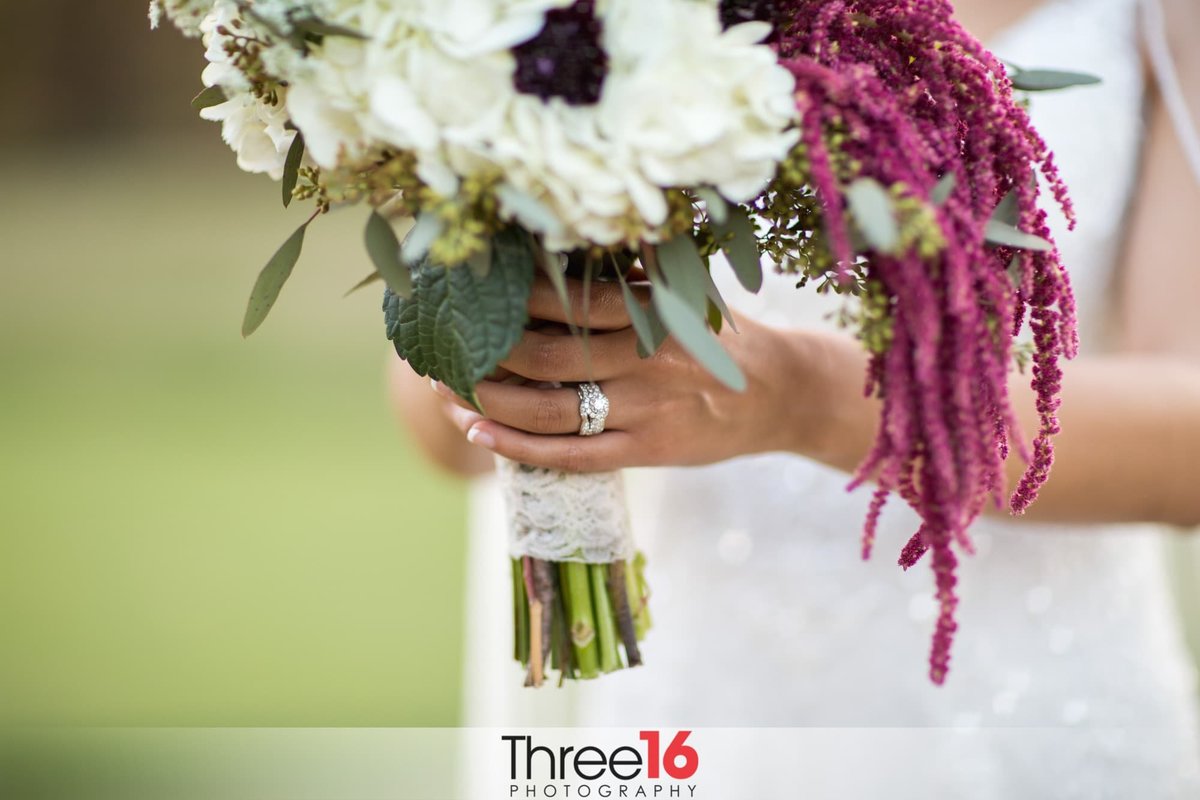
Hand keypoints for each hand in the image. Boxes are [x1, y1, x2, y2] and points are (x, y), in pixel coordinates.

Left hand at [432, 274, 821, 471]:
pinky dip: (519, 447)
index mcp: (656, 310)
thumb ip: (634, 270)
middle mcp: (649, 359)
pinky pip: (573, 454)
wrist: (784, 395)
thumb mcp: (688, 291)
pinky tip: (478, 433)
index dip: (516, 298)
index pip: (573, 301)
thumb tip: (565, 237)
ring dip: (491, 401)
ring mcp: (647, 411)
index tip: (473, 289)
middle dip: (489, 353)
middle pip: (550, 356)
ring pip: (552, 409)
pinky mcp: (648, 452)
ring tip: (449, 391)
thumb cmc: (721, 336)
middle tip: (446, 345)